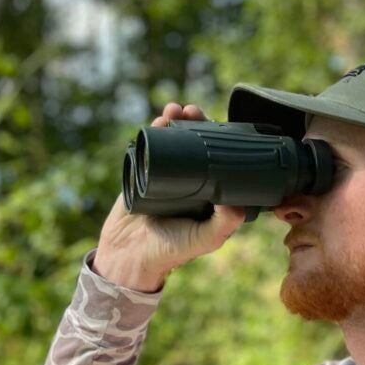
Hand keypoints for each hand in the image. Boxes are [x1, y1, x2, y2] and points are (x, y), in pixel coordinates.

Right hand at [94, 102, 246, 290]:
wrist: (127, 255)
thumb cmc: (170, 251)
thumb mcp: (204, 240)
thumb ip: (223, 224)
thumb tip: (237, 201)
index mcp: (210, 194)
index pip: (220, 160)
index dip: (220, 141)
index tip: (220, 125)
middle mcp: (191, 182)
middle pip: (197, 145)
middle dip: (197, 124)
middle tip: (195, 112)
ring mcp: (167, 175)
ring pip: (175, 141)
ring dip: (177, 121)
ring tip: (176, 110)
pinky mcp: (145, 172)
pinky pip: (152, 146)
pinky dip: (156, 129)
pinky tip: (160, 118)